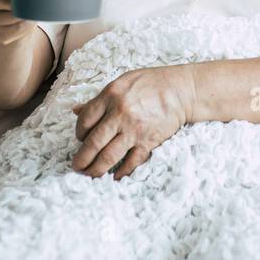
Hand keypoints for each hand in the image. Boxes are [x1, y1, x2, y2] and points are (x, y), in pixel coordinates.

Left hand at [70, 66, 197, 179]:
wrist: (183, 91)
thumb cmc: (152, 83)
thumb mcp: (122, 82)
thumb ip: (99, 99)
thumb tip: (76, 110)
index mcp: (111, 96)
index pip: (84, 120)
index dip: (78, 133)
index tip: (80, 139)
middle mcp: (120, 114)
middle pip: (92, 143)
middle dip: (81, 159)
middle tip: (76, 167)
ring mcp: (134, 130)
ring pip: (108, 157)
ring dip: (95, 170)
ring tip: (89, 175)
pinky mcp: (148, 141)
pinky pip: (131, 162)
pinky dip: (121, 171)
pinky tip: (115, 176)